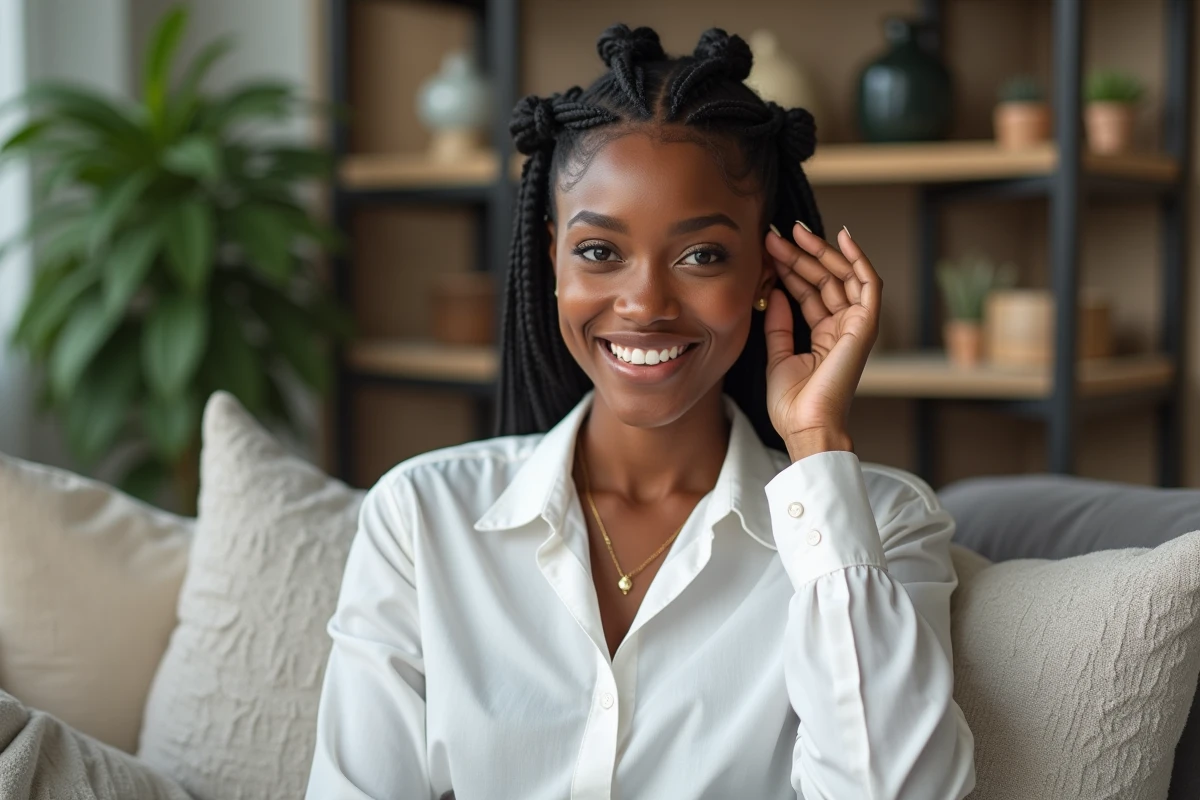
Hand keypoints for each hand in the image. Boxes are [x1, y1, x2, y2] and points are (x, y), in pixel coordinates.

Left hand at [763, 222, 881, 461]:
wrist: (807, 426)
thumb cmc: (793, 403)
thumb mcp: (777, 355)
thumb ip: (779, 324)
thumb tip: (776, 291)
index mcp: (824, 337)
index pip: (809, 292)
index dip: (789, 269)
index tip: (767, 249)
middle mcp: (843, 328)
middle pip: (824, 280)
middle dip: (800, 255)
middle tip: (775, 234)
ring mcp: (856, 326)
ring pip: (842, 276)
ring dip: (820, 251)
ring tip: (793, 232)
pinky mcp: (866, 326)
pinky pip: (868, 284)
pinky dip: (858, 259)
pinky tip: (843, 237)